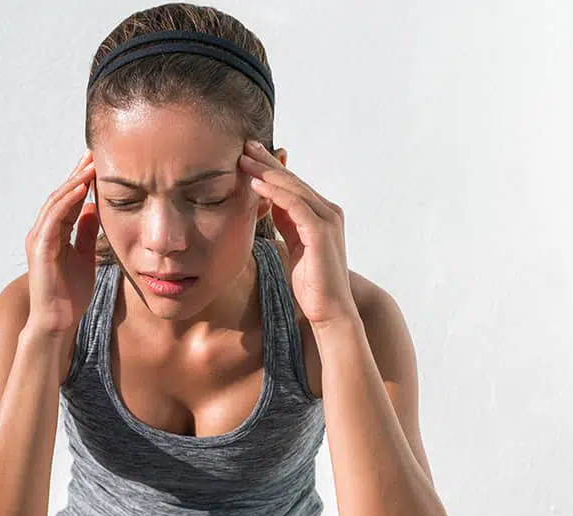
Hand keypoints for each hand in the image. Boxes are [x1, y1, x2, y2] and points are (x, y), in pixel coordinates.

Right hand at [24, 150, 100, 335]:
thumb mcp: (85, 257)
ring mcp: (40, 240)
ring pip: (55, 203)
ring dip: (73, 182)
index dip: (81, 181)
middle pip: (60, 196)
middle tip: (92, 153)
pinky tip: (81, 189)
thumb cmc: (70, 295)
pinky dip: (67, 202)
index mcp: (54, 234)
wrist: (57, 322)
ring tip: (89, 165)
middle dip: (76, 174)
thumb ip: (86, 233)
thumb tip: (94, 207)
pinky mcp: (41, 250)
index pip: (68, 201)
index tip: (97, 163)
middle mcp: (43, 233)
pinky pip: (54, 220)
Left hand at [239, 140, 355, 327]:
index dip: (269, 169)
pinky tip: (255, 184)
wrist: (329, 310)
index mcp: (320, 214)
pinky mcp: (321, 232)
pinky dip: (275, 192)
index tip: (247, 156)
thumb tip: (268, 206)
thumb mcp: (294, 246)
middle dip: (266, 162)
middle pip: (291, 180)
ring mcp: (326, 220)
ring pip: (292, 188)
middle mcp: (327, 212)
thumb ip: (286, 224)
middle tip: (244, 146)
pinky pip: (294, 204)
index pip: (291, 185)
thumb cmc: (310, 284)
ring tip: (243, 160)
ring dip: (266, 172)